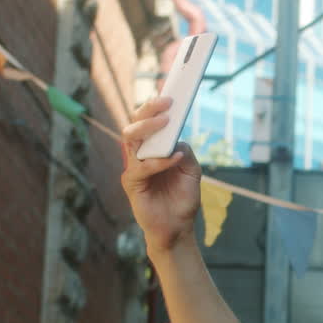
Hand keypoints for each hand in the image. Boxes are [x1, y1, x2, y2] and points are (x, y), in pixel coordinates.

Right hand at [119, 96, 203, 254]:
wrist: (178, 228)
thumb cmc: (182, 199)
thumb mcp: (191, 171)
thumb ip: (185, 152)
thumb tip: (178, 139)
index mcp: (151, 149)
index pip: (146, 122)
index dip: (153, 106)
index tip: (169, 94)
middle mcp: (139, 155)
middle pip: (134, 124)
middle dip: (148, 110)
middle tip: (166, 102)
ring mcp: (133, 168)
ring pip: (131, 139)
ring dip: (149, 128)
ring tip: (166, 121)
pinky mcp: (131, 183)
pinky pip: (141, 167)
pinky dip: (159, 161)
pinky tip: (176, 157)